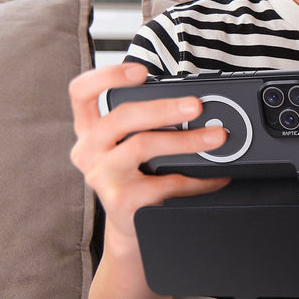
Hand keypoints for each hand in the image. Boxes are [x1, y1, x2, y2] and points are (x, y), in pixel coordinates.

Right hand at [69, 63, 229, 242]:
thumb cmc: (137, 173)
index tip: (140, 71)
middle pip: (122, 117)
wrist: (132, 226)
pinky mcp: (119, 201)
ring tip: (216, 138)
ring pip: (143, 146)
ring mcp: (101, 176)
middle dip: (163, 108)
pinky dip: (196, 179)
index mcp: (90, 127)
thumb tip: (195, 104)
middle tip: (197, 105)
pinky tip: (214, 176)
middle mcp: (88, 149)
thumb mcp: (133, 142)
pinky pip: (164, 184)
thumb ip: (149, 120)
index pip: (81, 92)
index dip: (107, 75)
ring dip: (187, 140)